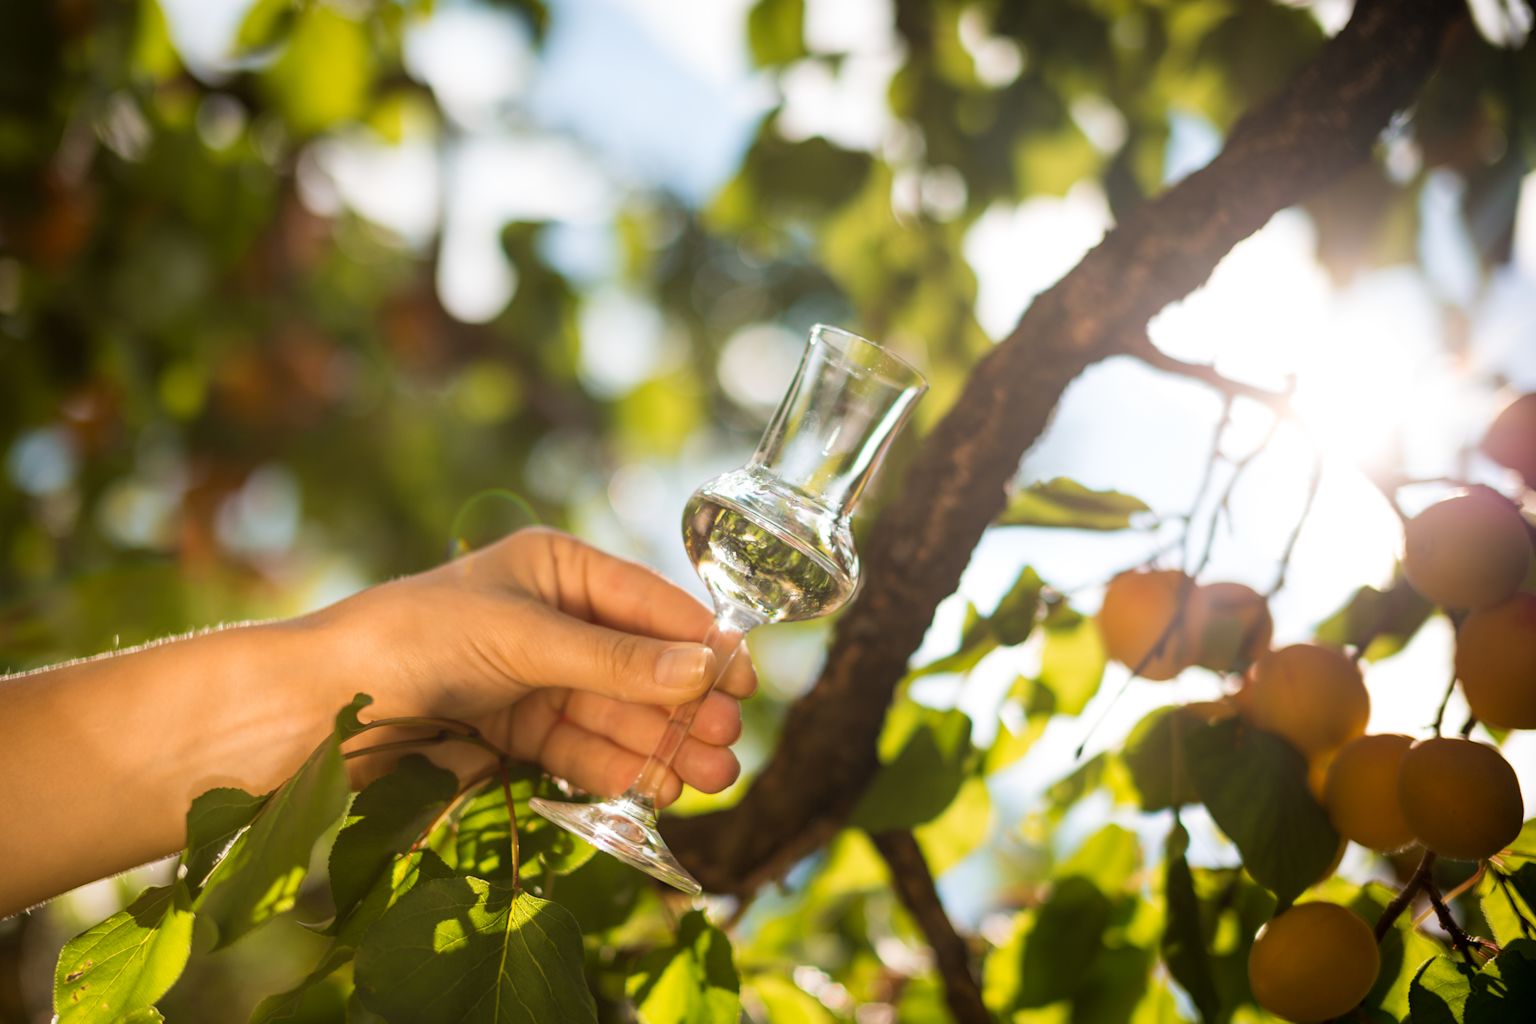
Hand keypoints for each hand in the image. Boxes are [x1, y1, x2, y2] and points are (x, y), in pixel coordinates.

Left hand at [311, 528, 755, 806]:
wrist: (314, 713)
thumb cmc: (412, 641)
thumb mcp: (521, 639)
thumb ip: (613, 660)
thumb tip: (703, 670)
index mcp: (555, 569)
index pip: (646, 603)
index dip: (698, 642)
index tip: (742, 678)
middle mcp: (552, 621)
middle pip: (639, 666)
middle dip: (683, 705)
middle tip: (726, 742)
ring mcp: (536, 681)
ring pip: (617, 715)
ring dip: (663, 746)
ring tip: (710, 779)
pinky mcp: (517, 735)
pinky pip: (583, 751)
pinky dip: (621, 771)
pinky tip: (659, 789)